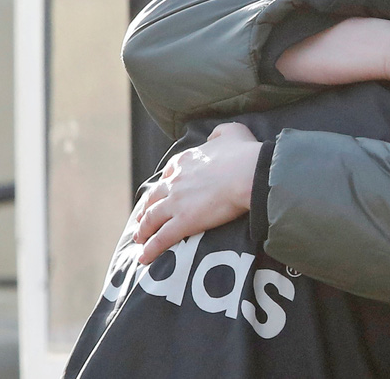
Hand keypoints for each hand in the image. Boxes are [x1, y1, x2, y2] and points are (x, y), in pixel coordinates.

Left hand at [134, 122, 261, 264]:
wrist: (249, 173)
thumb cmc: (244, 153)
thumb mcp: (231, 132)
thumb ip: (218, 133)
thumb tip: (213, 137)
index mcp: (185, 160)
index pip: (167, 174)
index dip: (162, 186)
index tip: (160, 193)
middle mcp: (175, 180)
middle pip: (154, 197)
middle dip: (145, 209)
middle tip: (142, 219)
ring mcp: (176, 201)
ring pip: (152, 218)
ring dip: (144, 229)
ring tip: (140, 238)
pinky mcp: (183, 221)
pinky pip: (162, 238)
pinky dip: (151, 249)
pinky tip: (144, 258)